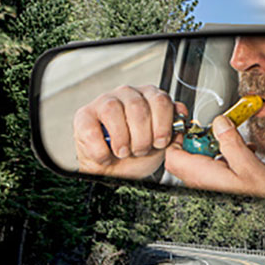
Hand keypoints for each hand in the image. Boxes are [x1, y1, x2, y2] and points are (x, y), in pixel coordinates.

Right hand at [73, 84, 187, 178]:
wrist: (114, 170)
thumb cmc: (137, 153)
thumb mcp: (161, 145)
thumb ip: (174, 130)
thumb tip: (181, 118)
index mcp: (150, 97)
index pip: (161, 100)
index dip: (163, 124)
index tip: (161, 142)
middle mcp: (127, 94)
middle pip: (138, 107)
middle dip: (142, 136)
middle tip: (140, 150)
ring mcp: (104, 102)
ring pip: (113, 110)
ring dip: (122, 139)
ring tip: (123, 152)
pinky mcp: (83, 116)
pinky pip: (91, 128)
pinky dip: (101, 148)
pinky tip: (107, 155)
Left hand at [164, 115, 264, 198]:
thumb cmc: (262, 199)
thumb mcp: (250, 166)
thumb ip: (231, 143)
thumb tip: (219, 124)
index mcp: (203, 177)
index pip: (173, 155)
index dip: (179, 137)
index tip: (194, 127)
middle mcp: (200, 186)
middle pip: (186, 158)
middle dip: (202, 141)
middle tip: (220, 133)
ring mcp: (208, 190)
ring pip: (200, 164)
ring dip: (216, 151)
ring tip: (236, 146)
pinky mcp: (217, 192)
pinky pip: (212, 173)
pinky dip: (223, 161)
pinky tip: (240, 158)